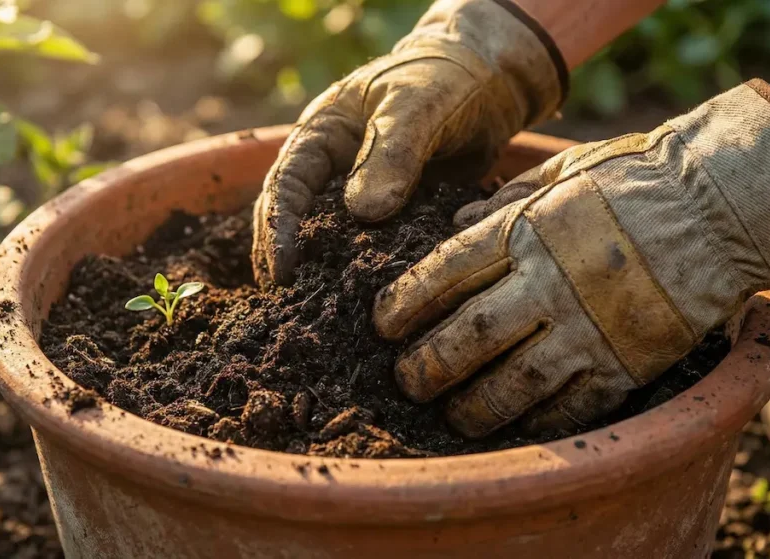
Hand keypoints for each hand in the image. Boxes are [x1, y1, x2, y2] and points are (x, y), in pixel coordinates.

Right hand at [252, 0, 566, 284]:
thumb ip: (393, 152)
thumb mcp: (419, 105)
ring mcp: (362, 196)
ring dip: (325, 276)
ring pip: (334, 242)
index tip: (283, 269)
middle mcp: (333, 170)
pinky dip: (368, 276)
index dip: (278, 228)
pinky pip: (375, 251)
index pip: (285, 185)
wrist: (491, 82)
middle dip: (290, 262)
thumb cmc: (446, 78)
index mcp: (321, 135)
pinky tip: (369, 308)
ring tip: (318, 317)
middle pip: (298, 222)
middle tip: (290, 306)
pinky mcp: (395, 218)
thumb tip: (362, 211)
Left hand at [373, 80, 769, 437]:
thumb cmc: (637, 177)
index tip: (383, 323)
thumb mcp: (562, 169)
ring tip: (450, 413)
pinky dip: (537, 421)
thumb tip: (451, 226)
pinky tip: (514, 424)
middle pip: (468, 335)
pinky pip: (572, 407)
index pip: (445, 272)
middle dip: (426, 365)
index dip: (404, 302)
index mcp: (530, 227)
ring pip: (514, 383)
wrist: (723, 204)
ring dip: (472, 405)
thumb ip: (504, 201)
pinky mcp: (628, 362)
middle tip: (406, 379)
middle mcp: (552, 281)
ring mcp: (592, 327)